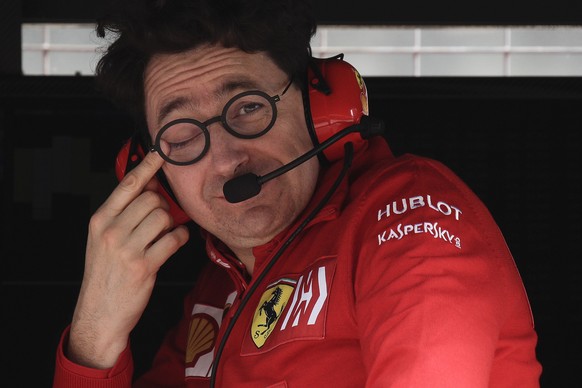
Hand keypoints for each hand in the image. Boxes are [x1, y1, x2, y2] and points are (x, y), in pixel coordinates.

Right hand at [67, 149, 188, 368]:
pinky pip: (174, 239)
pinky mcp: (144, 266)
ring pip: (164, 217)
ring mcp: (127, 249)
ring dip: (171, 224)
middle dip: (163, 206)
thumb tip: (152, 186)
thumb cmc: (105, 274)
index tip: (163, 151)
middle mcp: (111, 231)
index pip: (128, 184)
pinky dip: (180, 238)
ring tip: (165, 235)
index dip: (148, 165)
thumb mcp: (103, 239)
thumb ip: (123, 213)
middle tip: (162, 220)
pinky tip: (174, 243)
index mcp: (99, 220)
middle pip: (152, 199)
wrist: (99, 314)